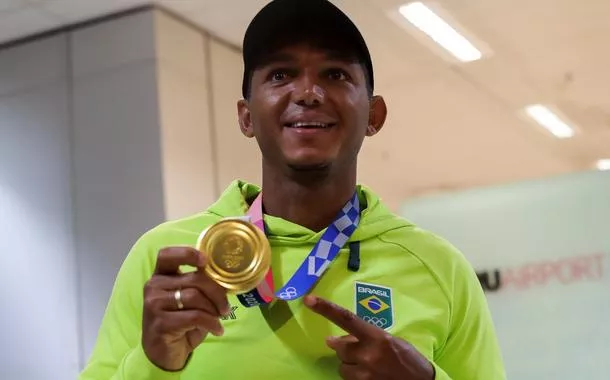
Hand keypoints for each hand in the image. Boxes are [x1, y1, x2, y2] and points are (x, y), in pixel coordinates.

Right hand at [142, 247, 229, 370]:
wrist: (164, 353)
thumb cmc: (180, 323)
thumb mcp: (190, 300)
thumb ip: (200, 285)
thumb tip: (226, 277)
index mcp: (161, 276)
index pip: (167, 255)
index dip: (187, 253)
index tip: (205, 261)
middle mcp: (154, 286)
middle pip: (194, 279)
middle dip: (216, 292)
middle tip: (225, 306)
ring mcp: (154, 304)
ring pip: (195, 297)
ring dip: (214, 309)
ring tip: (220, 318)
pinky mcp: (160, 323)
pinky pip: (194, 316)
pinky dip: (211, 323)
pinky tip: (217, 330)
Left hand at [304, 295, 433, 379]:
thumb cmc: (408, 358)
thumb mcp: (390, 341)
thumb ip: (366, 337)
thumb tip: (339, 339)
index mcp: (377, 337)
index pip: (346, 319)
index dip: (326, 309)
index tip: (309, 300)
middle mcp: (368, 355)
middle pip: (339, 347)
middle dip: (344, 347)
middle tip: (359, 350)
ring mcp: (365, 374)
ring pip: (342, 367)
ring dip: (350, 365)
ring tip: (369, 365)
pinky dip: (356, 377)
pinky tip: (370, 375)